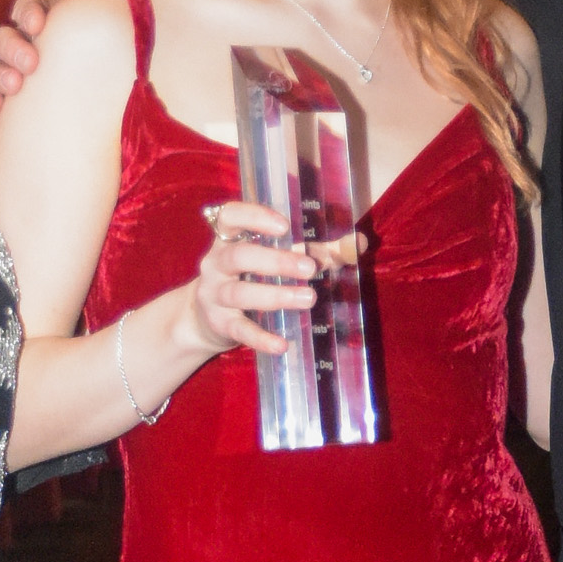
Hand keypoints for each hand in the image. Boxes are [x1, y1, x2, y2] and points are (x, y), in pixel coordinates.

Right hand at [0, 0, 106, 116]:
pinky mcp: (14, 104)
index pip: (27, 7)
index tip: (38, 25)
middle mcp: (27, 44)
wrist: (115, 103)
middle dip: (12, 47)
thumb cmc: (105, 50)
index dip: (27, 12)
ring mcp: (17, 74)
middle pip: (4, 37)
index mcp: (46, 20)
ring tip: (15, 86)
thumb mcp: (101, 17)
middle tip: (31, 63)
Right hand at [185, 204, 321, 357]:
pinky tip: (281, 344)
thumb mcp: (272, 260)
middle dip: (276, 261)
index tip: (284, 226)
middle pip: (240, 256)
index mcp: (230, 239)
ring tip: (308, 299)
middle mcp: (216, 263)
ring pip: (240, 292)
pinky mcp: (219, 323)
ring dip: (274, 295)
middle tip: (310, 267)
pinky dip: (260, 338)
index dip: (254, 217)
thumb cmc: (249, 279)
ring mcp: (214, 294)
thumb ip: (315, 250)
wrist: (203, 319)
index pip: (231, 217)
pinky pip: (239, 330)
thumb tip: (359, 242)